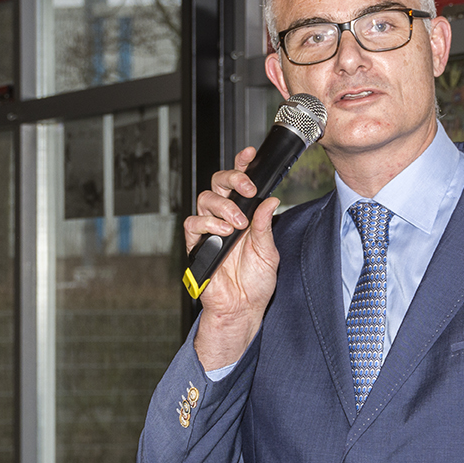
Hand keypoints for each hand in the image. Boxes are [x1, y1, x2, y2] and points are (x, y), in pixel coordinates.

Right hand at [187, 146, 280, 369]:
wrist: (243, 308)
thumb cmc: (256, 282)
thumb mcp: (269, 251)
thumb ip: (266, 225)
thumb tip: (270, 201)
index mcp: (245, 215)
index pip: (240, 184)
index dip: (242, 165)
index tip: (250, 155)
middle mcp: (225, 218)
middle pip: (218, 183)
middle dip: (232, 179)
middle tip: (247, 189)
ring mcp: (210, 230)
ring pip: (205, 200)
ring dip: (223, 207)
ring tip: (238, 224)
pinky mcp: (197, 244)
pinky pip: (193, 224)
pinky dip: (207, 223)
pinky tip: (223, 232)